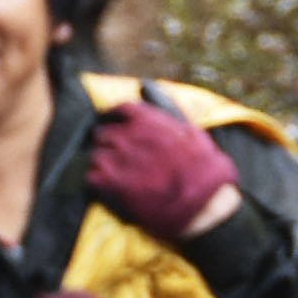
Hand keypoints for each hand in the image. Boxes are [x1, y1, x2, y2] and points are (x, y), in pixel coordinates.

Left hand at [80, 96, 245, 241]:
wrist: (204, 203)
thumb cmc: (205, 168)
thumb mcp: (194, 132)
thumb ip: (170, 113)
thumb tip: (153, 94)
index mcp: (150, 122)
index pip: (121, 109)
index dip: (115, 115)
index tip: (112, 120)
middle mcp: (131, 137)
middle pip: (104, 132)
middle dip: (108, 141)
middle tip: (114, 152)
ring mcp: (121, 160)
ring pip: (96, 154)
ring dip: (101, 161)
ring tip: (109, 170)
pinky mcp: (115, 184)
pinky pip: (92, 176)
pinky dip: (95, 179)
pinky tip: (104, 184)